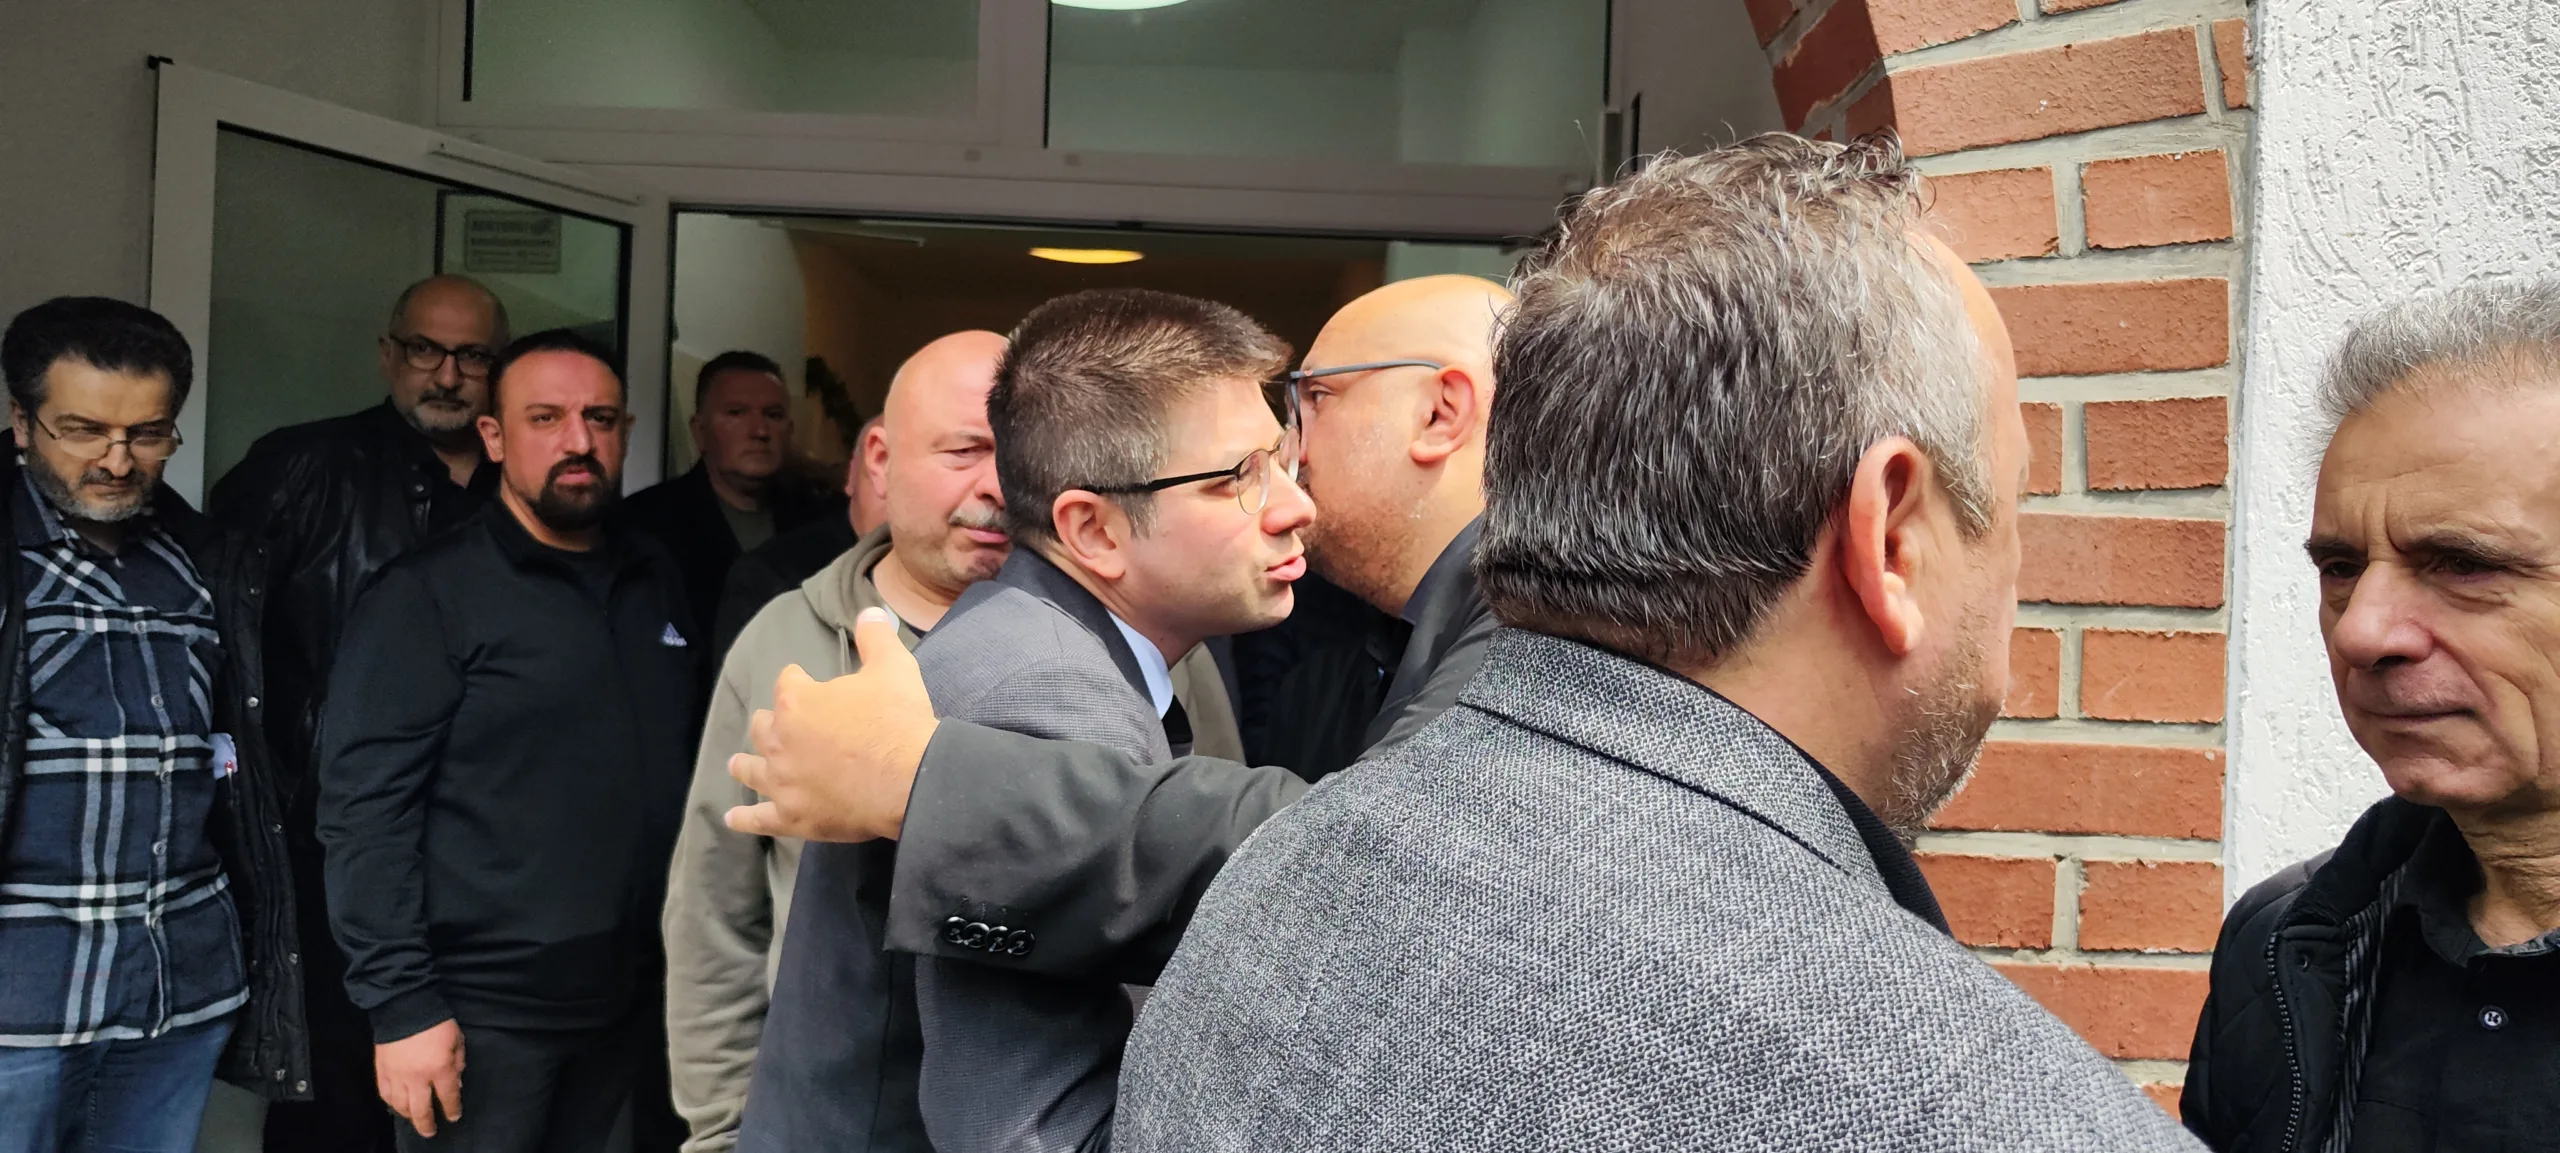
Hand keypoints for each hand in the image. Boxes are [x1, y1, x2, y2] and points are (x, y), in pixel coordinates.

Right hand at [375, 1018, 463, 1137]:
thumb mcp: (457, 1039)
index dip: (453, 1109)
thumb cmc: (436, 1020)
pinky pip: (386, 1095)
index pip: (448, 1096)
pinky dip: (392, 1104)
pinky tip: (397, 1106)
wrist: (404, 1006)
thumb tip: (457, 1083)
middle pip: (422, 1110)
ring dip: (409, 1116)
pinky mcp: (382, 1071)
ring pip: (402, 1106)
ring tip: (415, 1120)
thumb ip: (458, 1062)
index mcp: (440, 1068)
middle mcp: (418, 1077)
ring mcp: (397, 1076)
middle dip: (428, 1124)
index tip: (454, 1116)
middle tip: (431, 1132)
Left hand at [727, 607, 938, 841]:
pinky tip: (733, 818)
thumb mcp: (893, 668)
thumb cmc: (897, 720)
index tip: (803, 680)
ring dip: (744, 765)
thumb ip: (876, 637)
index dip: (797, 680)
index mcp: (798, 701)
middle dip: (769, 722)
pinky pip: (759, 819)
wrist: (910, 778)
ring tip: (737, 764)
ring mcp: (782, 782)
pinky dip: (744, 819)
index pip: (787, 682)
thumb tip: (869, 611)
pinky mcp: (792, 817)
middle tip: (777, 725)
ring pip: (752, 770)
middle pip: (762, 726)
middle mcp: (779, 741)